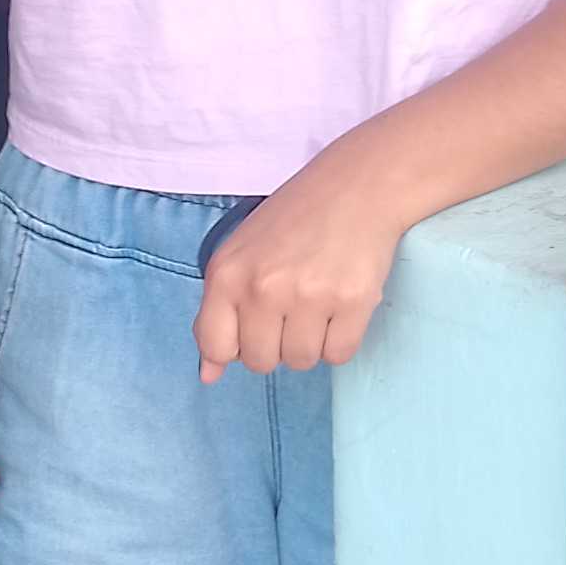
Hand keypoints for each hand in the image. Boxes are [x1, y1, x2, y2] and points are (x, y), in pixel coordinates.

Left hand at [195, 144, 409, 381]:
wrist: (357, 187)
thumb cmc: (295, 220)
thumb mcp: (241, 255)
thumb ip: (219, 313)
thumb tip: (208, 376)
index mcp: (226, 274)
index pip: (215, 347)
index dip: (235, 347)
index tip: (253, 327)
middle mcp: (263, 288)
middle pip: (261, 362)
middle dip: (276, 344)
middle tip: (292, 307)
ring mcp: (308, 296)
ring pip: (301, 361)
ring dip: (311, 342)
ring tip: (318, 303)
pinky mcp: (352, 301)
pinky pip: (339, 354)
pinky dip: (341, 339)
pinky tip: (340, 306)